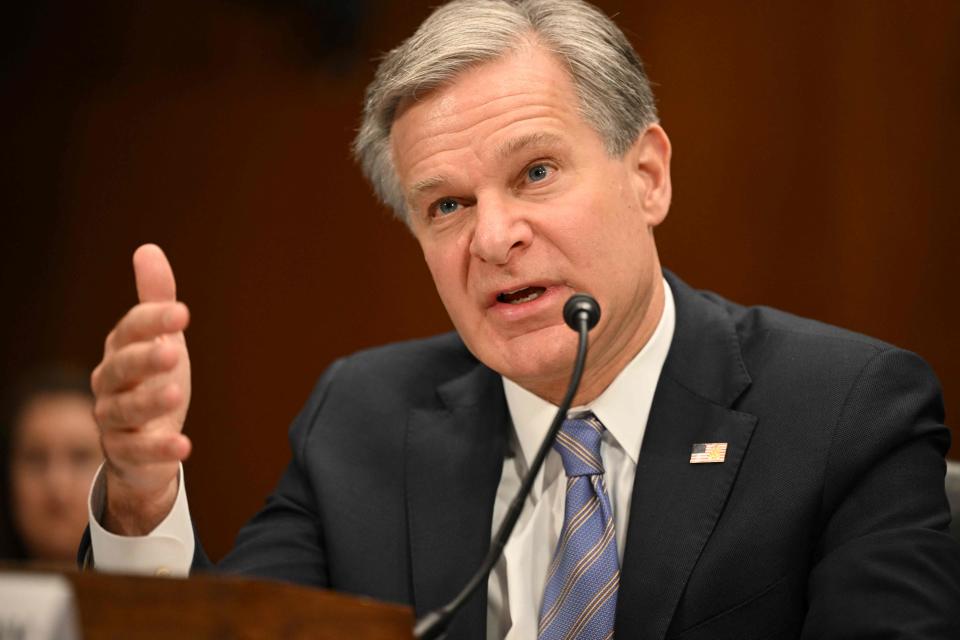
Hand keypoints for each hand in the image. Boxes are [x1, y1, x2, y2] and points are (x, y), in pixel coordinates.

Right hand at [91, 244, 191, 533]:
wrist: (142, 442)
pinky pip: (138, 451)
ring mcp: (113, 420)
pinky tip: (185, 446)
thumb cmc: (152, 381)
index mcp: (119, 350)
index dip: (154, 320)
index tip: (184, 312)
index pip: (131, 330)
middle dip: (145, 359)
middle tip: (174, 351)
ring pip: (124, 410)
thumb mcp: (160, 339)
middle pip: (122, 369)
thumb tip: (148, 249)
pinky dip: (160, 449)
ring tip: (178, 395)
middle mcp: (109, 384)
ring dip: (150, 402)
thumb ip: (156, 301)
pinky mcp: (125, 452)